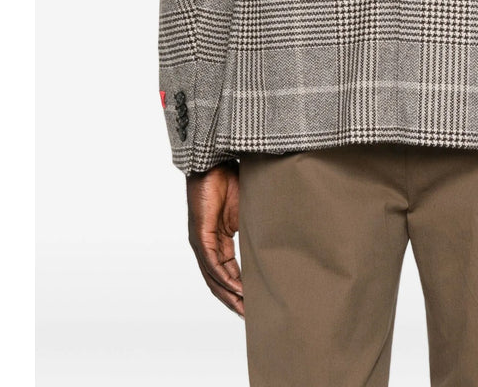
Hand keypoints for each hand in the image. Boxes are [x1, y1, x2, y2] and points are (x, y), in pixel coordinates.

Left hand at [186, 160, 244, 317]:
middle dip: (234, 301)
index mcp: (218, 238)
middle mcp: (207, 245)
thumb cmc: (230, 176)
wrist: (213, 160)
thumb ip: (256, 224)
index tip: (254, 303)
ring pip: (215, 279)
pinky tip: (238, 291)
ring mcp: (202, 242)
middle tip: (251, 318)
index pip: (228, 271)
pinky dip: (226, 280)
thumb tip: (276, 234)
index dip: (240, 289)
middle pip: (219, 282)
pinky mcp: (200, 236)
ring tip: (246, 311)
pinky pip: (213, 265)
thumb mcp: (248, 207)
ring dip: (230, 296)